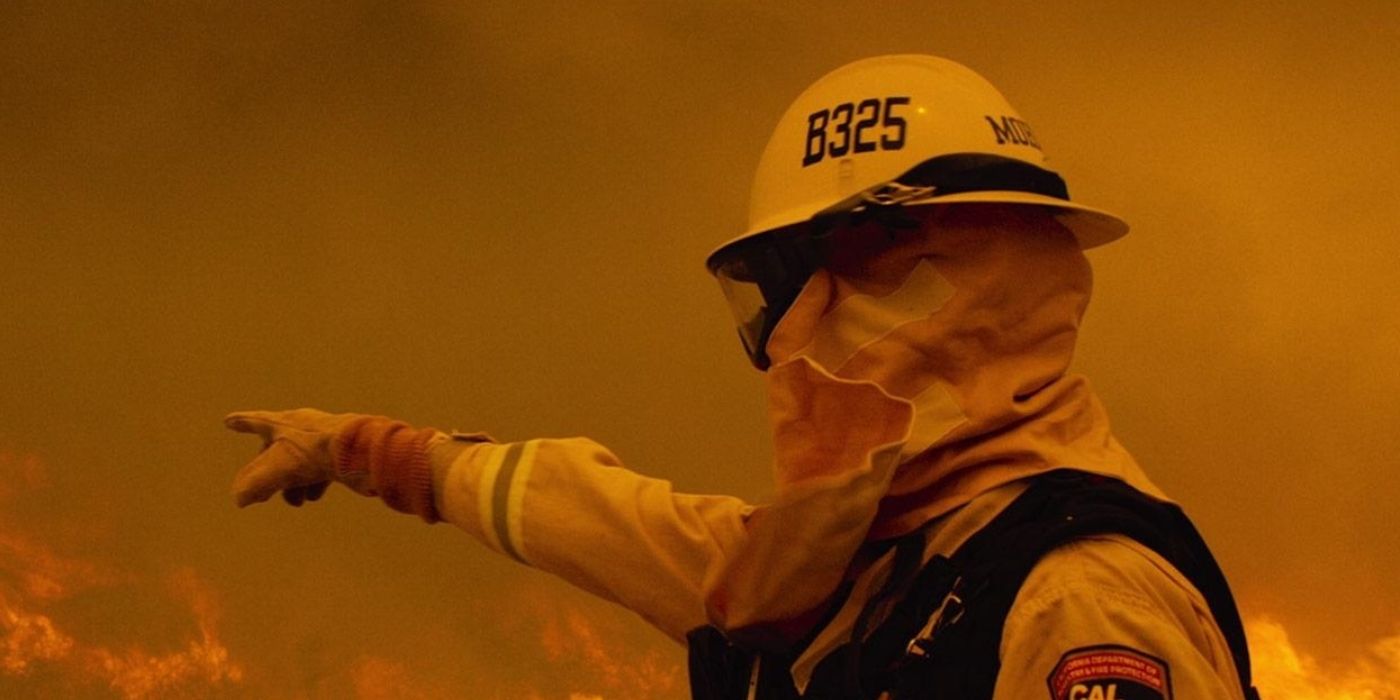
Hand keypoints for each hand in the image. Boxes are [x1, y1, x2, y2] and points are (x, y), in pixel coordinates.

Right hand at [224, 408, 373, 506]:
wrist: (360, 450)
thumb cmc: (316, 452)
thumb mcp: (278, 469)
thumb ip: (254, 485)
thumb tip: (239, 498)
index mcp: (284, 423)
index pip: (257, 422)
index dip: (242, 424)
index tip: (228, 422)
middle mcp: (303, 427)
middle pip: (278, 449)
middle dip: (268, 472)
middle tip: (262, 492)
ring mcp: (324, 439)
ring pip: (300, 462)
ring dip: (292, 483)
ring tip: (293, 502)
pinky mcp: (341, 452)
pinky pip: (321, 468)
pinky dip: (313, 483)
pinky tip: (312, 497)